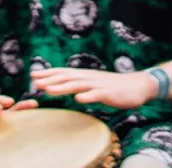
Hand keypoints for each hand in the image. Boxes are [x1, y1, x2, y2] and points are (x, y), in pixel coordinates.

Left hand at [31, 67, 156, 109]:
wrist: (138, 85)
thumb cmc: (113, 86)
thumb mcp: (94, 83)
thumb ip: (80, 84)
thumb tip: (63, 87)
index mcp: (85, 75)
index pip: (64, 72)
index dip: (49, 73)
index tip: (33, 75)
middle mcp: (90, 77)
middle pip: (67, 77)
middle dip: (50, 79)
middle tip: (35, 81)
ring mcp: (99, 84)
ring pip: (78, 85)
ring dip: (62, 87)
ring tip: (48, 89)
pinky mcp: (110, 93)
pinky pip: (97, 95)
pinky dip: (87, 96)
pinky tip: (78, 99)